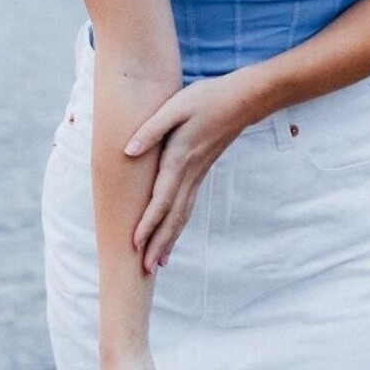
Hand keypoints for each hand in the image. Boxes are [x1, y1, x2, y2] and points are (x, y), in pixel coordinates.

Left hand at [124, 76, 246, 272]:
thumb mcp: (176, 106)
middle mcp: (190, 173)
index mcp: (180, 158)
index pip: (162, 198)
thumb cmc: (206, 99)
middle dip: (159, 243)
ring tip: (158, 263)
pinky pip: (187, 205)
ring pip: (182, 214)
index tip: (135, 244)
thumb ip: (151, 129)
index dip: (148, 222)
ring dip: (169, 239)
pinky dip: (179, 224)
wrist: (242, 100)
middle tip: (145, 270)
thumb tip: (128, 151)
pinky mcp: (200, 172)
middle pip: (173, 216)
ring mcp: (198, 175)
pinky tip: (172, 235)